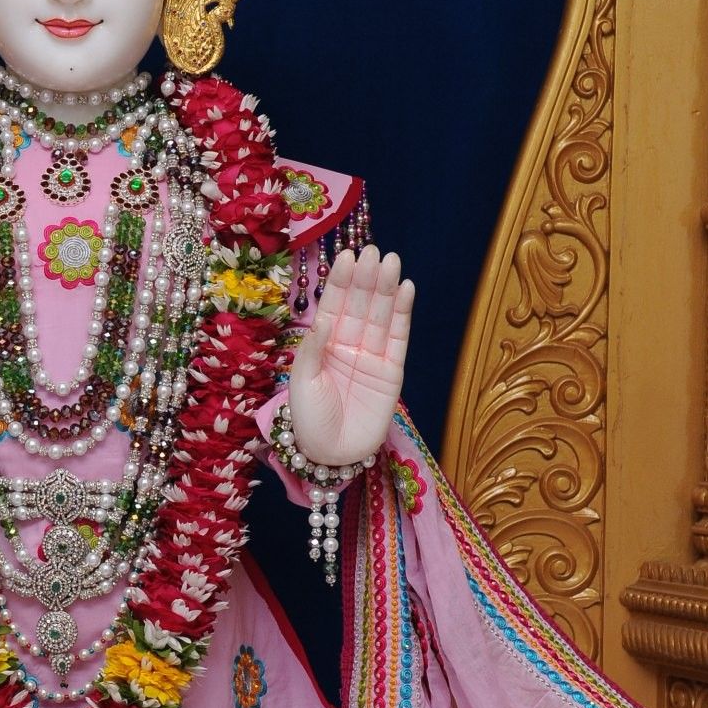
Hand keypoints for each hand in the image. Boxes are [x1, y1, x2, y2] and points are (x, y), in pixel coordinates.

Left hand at [286, 246, 413, 465]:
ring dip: (386, 289)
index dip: (341, 282)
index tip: (348, 257)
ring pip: (381, 316)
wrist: (330, 455)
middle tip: (374, 251)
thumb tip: (324, 317)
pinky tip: (406, 290)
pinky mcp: (392, 372)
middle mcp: (348, 346)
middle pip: (360, 306)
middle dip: (366, 279)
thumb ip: (312, 349)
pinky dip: (403, 314)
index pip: (334, 306)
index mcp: (322, 346)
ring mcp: (372, 357)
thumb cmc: (309, 421)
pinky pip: (399, 339)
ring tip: (392, 261)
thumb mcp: (301, 383)